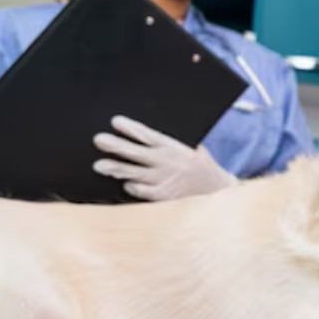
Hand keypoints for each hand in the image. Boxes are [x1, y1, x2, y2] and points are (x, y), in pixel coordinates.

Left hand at [93, 115, 236, 200]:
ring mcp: (164, 180)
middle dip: (116, 145)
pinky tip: (125, 183)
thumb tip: (151, 135)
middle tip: (99, 140)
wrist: (218, 192)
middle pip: (136, 152)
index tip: (116, 121)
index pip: (148, 135)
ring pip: (135, 173)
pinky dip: (132, 187)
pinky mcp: (164, 196)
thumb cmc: (203, 168)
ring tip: (100, 165)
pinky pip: (142, 192)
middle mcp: (167, 162)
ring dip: (116, 168)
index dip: (131, 128)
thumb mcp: (194, 149)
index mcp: (174, 147)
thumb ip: (173, 143)